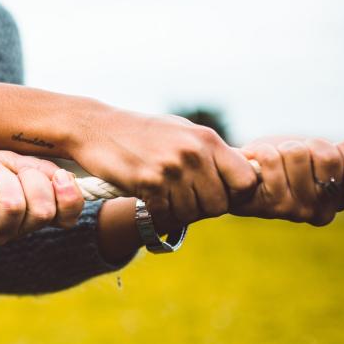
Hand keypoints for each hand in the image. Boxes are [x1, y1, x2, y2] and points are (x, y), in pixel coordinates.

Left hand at [0, 150, 84, 245]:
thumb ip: (35, 168)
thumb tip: (61, 176)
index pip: (68, 216)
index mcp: (34, 211)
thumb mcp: (7, 160)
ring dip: (1, 180)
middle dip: (29, 180)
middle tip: (10, 172)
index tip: (59, 176)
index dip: (69, 197)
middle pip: (43, 210)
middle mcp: (20, 228)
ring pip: (15, 206)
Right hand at [67, 109, 258, 224]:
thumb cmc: (142, 132)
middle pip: (219, 204)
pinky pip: (165, 215)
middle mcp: (193, 153)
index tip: (220, 194)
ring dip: (177, 212)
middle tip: (184, 200)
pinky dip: (158, 214)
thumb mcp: (182, 132)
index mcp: (206, 139)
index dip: (237, 194)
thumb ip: (210, 153)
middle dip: (203, 208)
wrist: (96, 127)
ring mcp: (171, 168)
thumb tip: (242, 174)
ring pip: (192, 213)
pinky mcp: (148, 182)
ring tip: (164, 197)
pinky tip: (148, 200)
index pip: (246, 180)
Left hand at [233, 137, 343, 225]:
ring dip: (285, 148)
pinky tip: (258, 164)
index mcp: (339, 202)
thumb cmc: (285, 166)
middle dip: (311, 146)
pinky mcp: (265, 203)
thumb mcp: (322, 163)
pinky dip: (263, 151)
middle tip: (296, 157)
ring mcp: (293, 210)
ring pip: (299, 155)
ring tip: (276, 161)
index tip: (326, 153)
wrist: (239, 176)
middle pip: (330, 158)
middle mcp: (320, 212)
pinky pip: (272, 159)